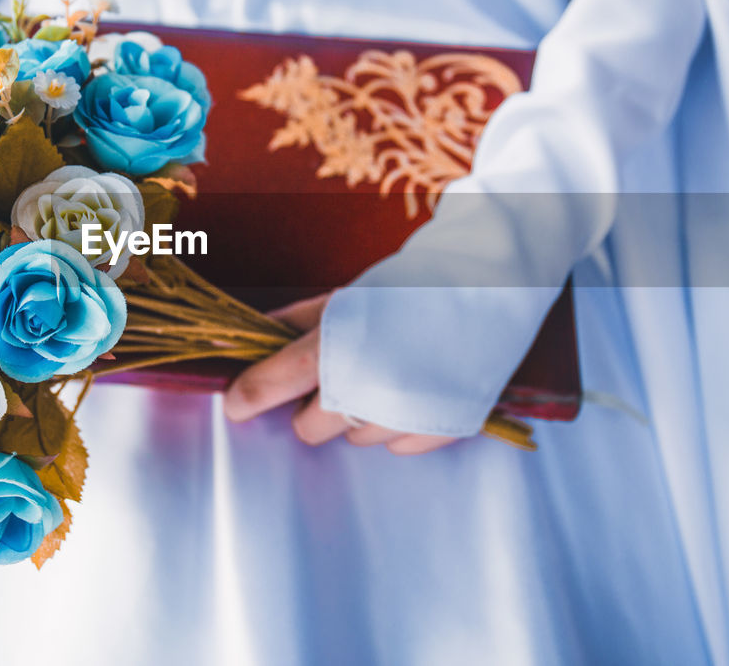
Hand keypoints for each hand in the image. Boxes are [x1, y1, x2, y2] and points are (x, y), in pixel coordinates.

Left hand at [223, 293, 457, 454]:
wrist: (491, 280)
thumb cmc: (412, 283)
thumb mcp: (345, 297)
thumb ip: (293, 323)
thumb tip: (248, 341)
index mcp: (336, 345)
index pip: (271, 386)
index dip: (248, 396)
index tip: (238, 404)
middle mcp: (366, 386)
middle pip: (309, 428)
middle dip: (316, 406)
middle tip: (339, 376)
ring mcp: (406, 413)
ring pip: (354, 439)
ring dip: (360, 416)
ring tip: (387, 374)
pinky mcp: (443, 428)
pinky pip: (398, 448)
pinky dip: (399, 426)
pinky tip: (413, 391)